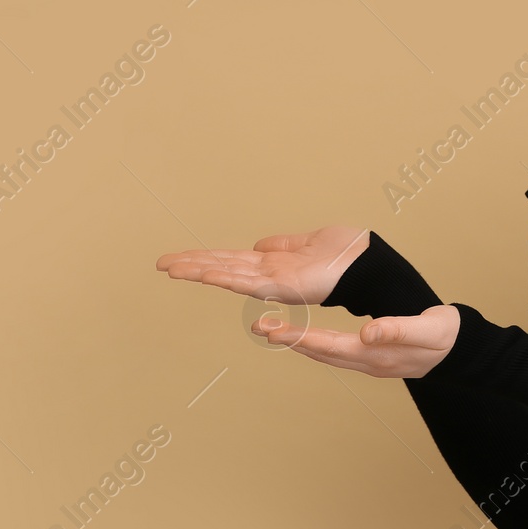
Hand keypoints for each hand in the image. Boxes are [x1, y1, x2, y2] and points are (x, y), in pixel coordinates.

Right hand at [155, 224, 369, 304]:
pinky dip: (222, 276)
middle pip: (222, 266)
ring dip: (198, 270)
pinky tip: (202, 273)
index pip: (231, 259)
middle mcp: (268, 273)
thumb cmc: (347, 254)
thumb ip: (284, 244)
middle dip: (191, 264)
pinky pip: (245, 281)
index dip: (205, 257)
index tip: (179, 256)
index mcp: (273, 261)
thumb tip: (258, 245)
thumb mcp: (311, 241)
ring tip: (170, 267)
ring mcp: (272, 281)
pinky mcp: (280, 286)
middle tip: (161, 263)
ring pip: (226, 274)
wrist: (367, 264)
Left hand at [252, 305, 460, 378]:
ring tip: (271, 330)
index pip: (330, 345)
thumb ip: (399, 329)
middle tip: (259, 327)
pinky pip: (333, 350)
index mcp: (375, 353)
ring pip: (323, 353)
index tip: (275, 330)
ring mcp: (366, 362)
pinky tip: (303, 334)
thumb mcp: (428, 330)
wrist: (458, 352)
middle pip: (319, 351)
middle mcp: (365, 361)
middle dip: (289, 340)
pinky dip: (313, 342)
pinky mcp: (369, 357)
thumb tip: (368, 331)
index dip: (301, 337)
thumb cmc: (444, 337)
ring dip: (297, 342)